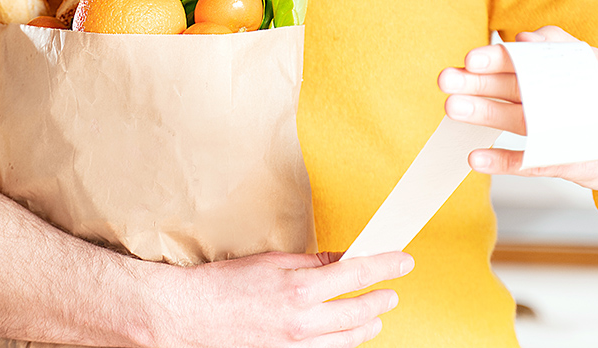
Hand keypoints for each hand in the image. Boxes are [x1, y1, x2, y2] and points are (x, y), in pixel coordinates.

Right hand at [149, 249, 413, 347]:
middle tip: (393, 292)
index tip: (404, 261)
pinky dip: (342, 345)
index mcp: (301, 287)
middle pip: (360, 311)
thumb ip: (313, 262)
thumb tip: (342, 259)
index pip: (357, 273)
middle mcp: (303, 320)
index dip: (386, 266)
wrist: (193, 315)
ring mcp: (297, 347)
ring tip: (376, 316)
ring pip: (348, 341)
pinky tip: (347, 336)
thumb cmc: (228, 284)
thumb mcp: (273, 261)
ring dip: (367, 326)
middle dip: (381, 299)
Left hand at [437, 25, 597, 190]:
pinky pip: (531, 163)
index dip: (500, 59)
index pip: (531, 61)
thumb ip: (558, 45)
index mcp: (576, 70)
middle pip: (518, 88)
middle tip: (446, 80)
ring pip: (520, 121)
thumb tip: (523, 38)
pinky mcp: (569, 164)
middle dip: (480, 84)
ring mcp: (570, 135)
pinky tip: (475, 158)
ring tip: (452, 108)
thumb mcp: (596, 62)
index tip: (470, 59)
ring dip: (484, 114)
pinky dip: (503, 162)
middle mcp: (572, 100)